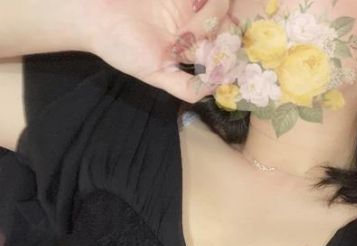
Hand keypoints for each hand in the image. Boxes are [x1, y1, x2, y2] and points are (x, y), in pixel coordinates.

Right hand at [81, 0, 232, 101]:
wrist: (93, 14)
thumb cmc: (121, 47)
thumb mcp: (154, 74)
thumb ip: (184, 86)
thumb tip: (213, 92)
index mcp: (190, 48)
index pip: (220, 53)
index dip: (229, 56)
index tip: (229, 57)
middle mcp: (193, 25)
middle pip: (225, 26)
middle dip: (226, 30)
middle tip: (215, 30)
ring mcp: (187, 3)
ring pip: (218, 5)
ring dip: (215, 9)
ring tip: (197, 13)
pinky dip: (207, 0)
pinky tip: (199, 2)